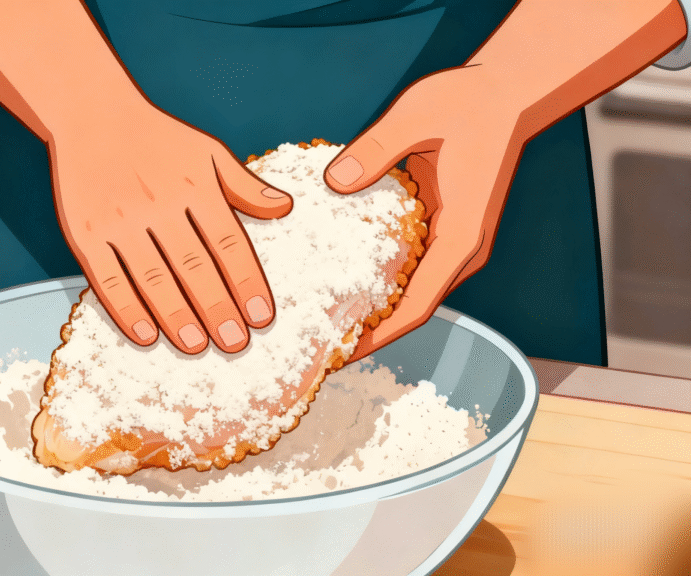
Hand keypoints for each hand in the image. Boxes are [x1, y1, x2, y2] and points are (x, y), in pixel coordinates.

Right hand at [50, 105, 292, 353]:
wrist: (90, 114)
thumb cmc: (156, 137)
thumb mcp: (208, 151)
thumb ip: (245, 185)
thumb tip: (285, 208)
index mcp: (194, 185)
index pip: (228, 243)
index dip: (247, 282)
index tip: (262, 316)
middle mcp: (158, 203)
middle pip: (193, 266)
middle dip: (218, 308)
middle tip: (236, 343)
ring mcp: (119, 220)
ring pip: (152, 277)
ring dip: (177, 316)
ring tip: (198, 346)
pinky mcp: (85, 233)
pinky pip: (107, 278)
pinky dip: (126, 309)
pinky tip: (146, 334)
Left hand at [324, 67, 526, 361]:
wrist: (507, 92)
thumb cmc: (469, 103)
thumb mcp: (416, 116)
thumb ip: (376, 150)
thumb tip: (335, 182)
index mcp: (460, 236)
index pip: (418, 304)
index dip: (380, 335)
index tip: (344, 354)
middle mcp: (461, 248)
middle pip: (412, 307)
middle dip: (370, 331)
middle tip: (320, 345)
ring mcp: (455, 240)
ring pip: (411, 289)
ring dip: (374, 307)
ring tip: (325, 320)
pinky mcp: (444, 227)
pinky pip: (410, 264)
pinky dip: (380, 278)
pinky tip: (343, 276)